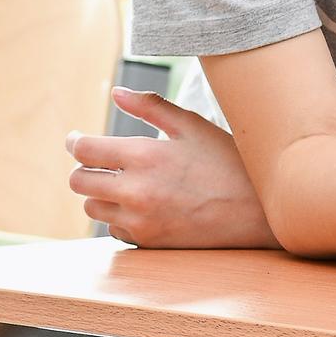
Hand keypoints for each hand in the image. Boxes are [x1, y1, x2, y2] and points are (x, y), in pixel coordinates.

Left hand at [66, 89, 275, 248]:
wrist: (260, 214)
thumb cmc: (229, 163)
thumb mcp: (193, 126)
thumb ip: (150, 106)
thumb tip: (116, 93)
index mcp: (144, 156)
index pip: (84, 150)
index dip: (75, 142)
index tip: (77, 140)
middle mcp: (136, 191)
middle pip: (79, 182)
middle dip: (83, 169)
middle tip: (96, 163)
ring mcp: (142, 221)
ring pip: (92, 209)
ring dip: (100, 195)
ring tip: (121, 184)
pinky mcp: (150, 243)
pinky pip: (115, 230)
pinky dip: (120, 217)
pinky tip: (141, 206)